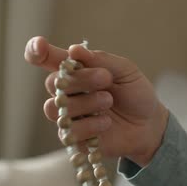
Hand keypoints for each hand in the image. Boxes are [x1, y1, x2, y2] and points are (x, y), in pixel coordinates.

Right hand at [24, 36, 168, 166]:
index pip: (45, 60)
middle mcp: (67, 93)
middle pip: (52, 83)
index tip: (42, 46)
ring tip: (109, 100)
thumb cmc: (136, 94)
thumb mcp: (126, 71)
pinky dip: (90, 125)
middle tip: (105, 78)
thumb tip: (74, 50)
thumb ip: (101, 60)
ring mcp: (69, 117)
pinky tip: (106, 122)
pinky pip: (69, 132)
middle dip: (79, 79)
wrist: (150, 123)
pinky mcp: (75, 139)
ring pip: (54, 108)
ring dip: (84, 102)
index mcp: (76, 72)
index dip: (36, 51)